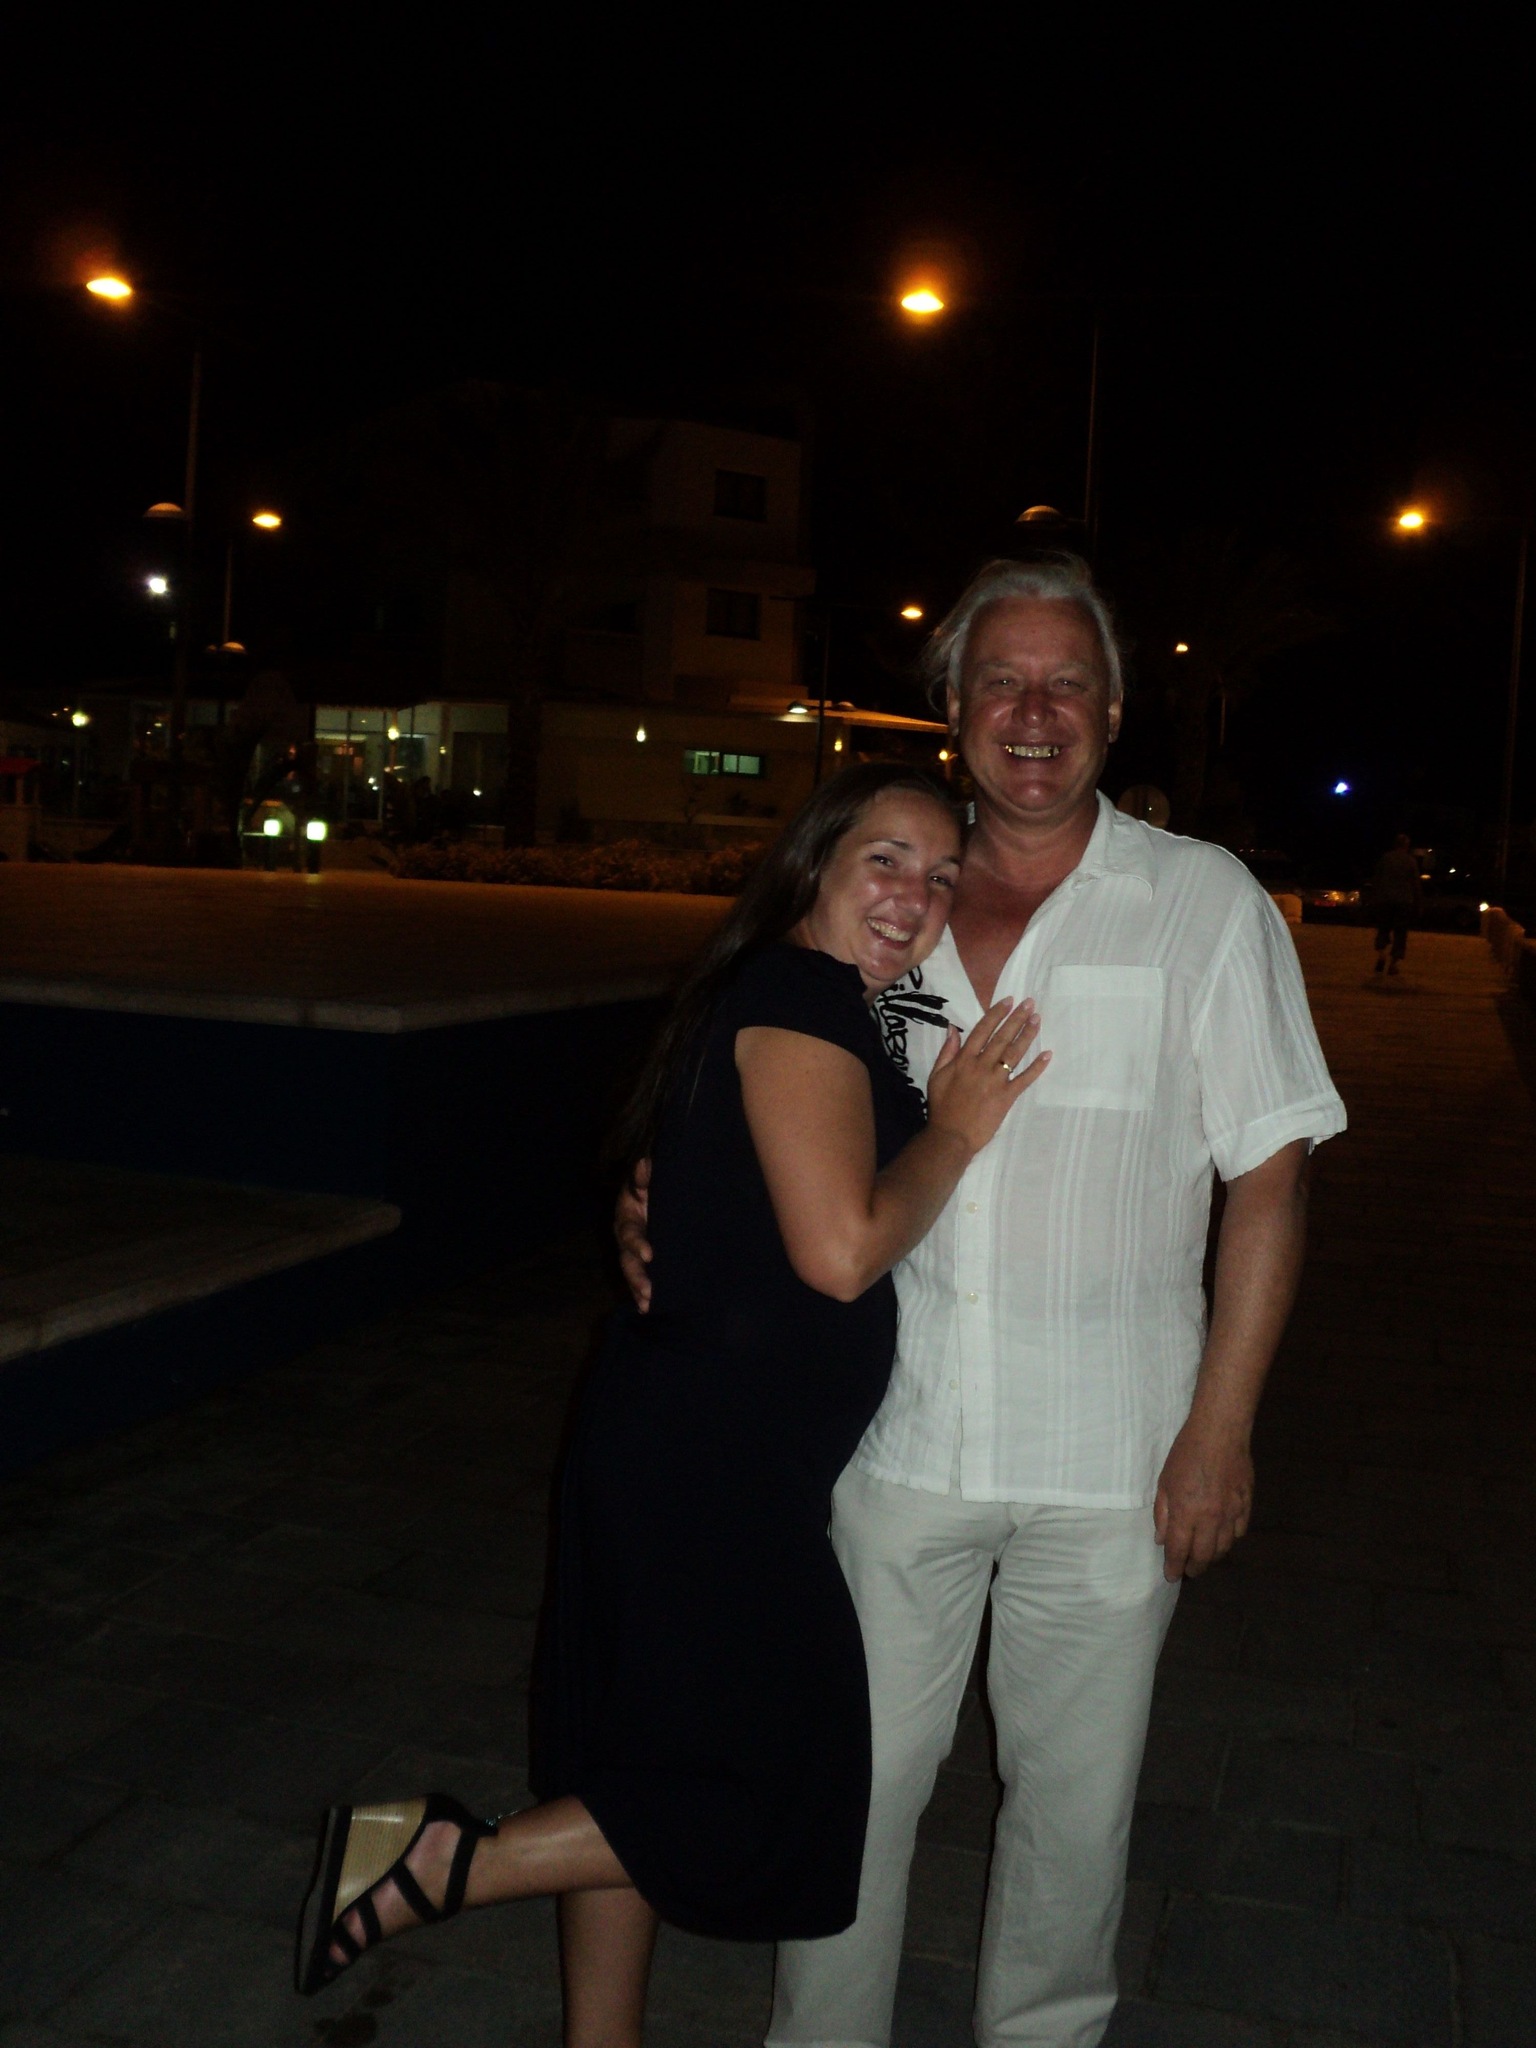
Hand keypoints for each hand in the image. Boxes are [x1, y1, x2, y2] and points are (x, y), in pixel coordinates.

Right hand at [615, 1159, 652, 1312]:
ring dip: (638, 1289)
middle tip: (649, 1291)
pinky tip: (648, 1308)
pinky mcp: (643, 1258)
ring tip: (648, 1305)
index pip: (629, 1233)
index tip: (649, 1255)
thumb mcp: (645, 1179)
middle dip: (637, 1277)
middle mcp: (626, 1237)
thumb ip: (644, 1176)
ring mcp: (633, 1250)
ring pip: (632, 1272)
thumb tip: (645, 1164)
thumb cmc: (651, 1184)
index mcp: (626, 1217)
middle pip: (627, 1260)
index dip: (637, 1244)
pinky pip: (640, 1277)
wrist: (656, 1190)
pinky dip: (642, 1292)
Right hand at [926, 998, 1048, 1157]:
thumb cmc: (941, 1107)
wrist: (951, 1136)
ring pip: (1014, 1053)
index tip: (1008, 1001)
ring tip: (1037, 1020)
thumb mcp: (936, 1076)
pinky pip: (1024, 1079)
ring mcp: (996, 1081)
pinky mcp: (1007, 1097)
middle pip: (1002, 1037)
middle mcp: (981, 1066)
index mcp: (963, 1060)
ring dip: (1027, 1035)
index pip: (982, 1030)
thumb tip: (952, 1028)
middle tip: (1030, 1004)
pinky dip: (1037, 1067)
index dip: (996, 1014)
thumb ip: (947, 1051)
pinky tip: (1047, 1054)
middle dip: (1017, 1019)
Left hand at [1153, 1421, 1253, 1580]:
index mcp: (1186, 1512)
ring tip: (1204, 1557)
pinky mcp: (1246, 1504)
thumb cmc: (1186, 1453)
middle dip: (1195, 1567)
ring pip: (1224, 1547)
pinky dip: (1229, 1540)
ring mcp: (1232, 1513)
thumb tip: (1162, 1540)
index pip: (1179, 1550)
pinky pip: (1239, 1532)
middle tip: (1189, 1571)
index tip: (1171, 1576)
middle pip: (1204, 1555)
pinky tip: (1223, 1538)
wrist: (1220, 1432)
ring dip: (1213, 1557)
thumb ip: (1163, 1513)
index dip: (1174, 1566)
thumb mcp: (1164, 1482)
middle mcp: (1210, 1518)